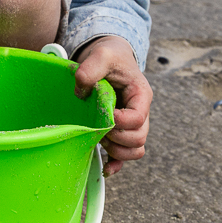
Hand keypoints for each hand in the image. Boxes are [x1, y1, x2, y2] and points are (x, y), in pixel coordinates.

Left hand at [74, 36, 150, 175]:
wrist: (110, 57)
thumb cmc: (110, 55)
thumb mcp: (101, 55)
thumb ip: (90, 69)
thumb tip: (80, 92)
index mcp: (140, 94)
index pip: (138, 118)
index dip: (121, 122)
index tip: (107, 115)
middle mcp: (140, 112)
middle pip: (139, 138)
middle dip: (118, 138)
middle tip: (101, 127)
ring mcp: (132, 124)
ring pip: (136, 150)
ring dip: (117, 150)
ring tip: (101, 138)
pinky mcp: (121, 132)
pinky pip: (125, 156)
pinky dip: (116, 164)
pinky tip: (105, 168)